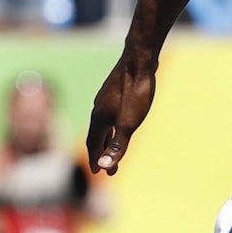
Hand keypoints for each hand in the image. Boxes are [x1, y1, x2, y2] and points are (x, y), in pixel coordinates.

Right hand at [86, 56, 156, 174]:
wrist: (139, 59)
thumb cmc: (135, 92)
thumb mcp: (129, 123)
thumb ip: (116, 145)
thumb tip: (103, 167)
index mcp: (98, 118)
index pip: (93, 144)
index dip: (96, 159)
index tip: (99, 173)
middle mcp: (98, 108)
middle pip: (96, 136)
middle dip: (102, 152)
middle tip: (110, 168)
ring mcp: (106, 98)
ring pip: (104, 124)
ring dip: (107, 138)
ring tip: (114, 147)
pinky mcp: (116, 90)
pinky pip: (111, 112)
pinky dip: (113, 124)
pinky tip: (121, 120)